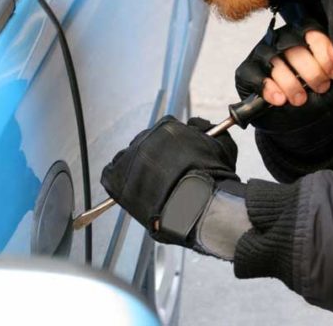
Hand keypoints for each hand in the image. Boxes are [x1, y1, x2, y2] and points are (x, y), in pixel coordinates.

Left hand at [101, 116, 237, 244]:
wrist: (200, 207)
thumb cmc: (213, 179)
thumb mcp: (220, 145)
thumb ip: (206, 130)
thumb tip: (196, 125)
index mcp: (167, 128)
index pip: (165, 131)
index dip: (171, 147)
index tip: (176, 160)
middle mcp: (145, 139)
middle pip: (146, 144)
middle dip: (154, 157)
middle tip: (165, 175)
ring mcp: (129, 159)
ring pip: (129, 159)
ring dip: (138, 169)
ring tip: (153, 187)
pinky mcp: (116, 179)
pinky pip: (112, 175)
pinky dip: (119, 180)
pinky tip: (134, 191)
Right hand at [237, 21, 332, 107]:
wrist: (286, 116)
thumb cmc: (308, 91)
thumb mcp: (326, 78)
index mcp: (301, 35)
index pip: (311, 33)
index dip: (325, 52)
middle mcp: (280, 40)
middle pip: (294, 46)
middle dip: (311, 70)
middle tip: (321, 88)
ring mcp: (261, 54)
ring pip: (275, 62)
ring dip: (291, 83)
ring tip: (300, 99)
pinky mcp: (246, 71)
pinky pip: (256, 76)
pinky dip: (269, 89)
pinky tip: (280, 100)